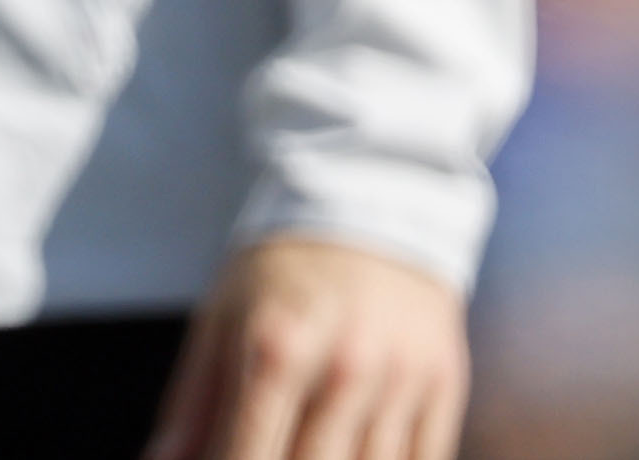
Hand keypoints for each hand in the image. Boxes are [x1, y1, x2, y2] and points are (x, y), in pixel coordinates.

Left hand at [146, 235, 468, 459]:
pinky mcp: (446, 388)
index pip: (250, 451)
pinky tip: (352, 453)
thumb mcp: (221, 318)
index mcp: (277, 347)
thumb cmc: (281, 272)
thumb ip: (192, 402)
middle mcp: (345, 368)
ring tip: (303, 450)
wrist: (371, 203)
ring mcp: (401, 382)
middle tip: (265, 451)